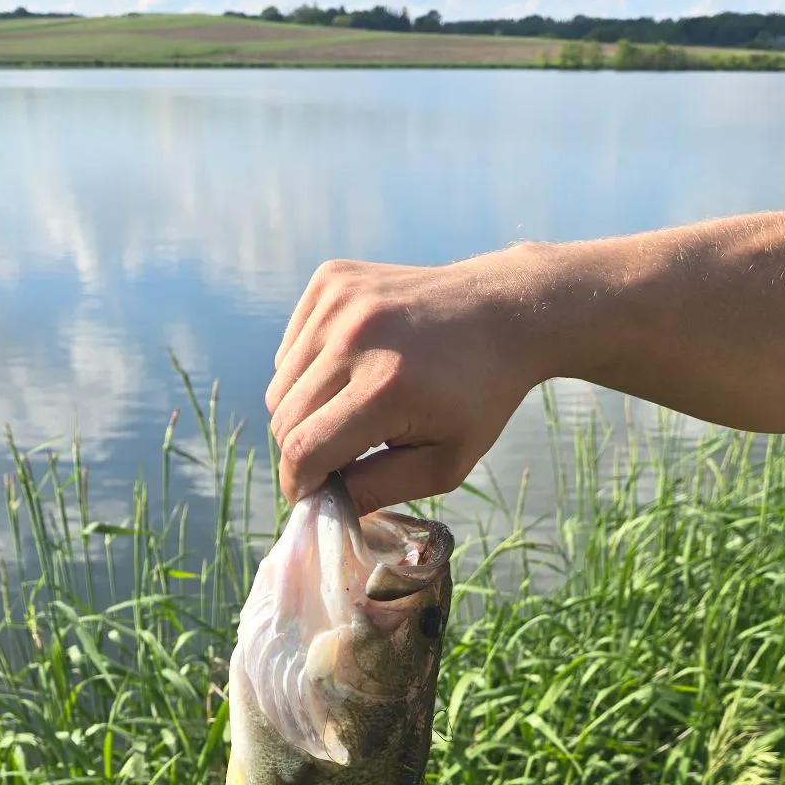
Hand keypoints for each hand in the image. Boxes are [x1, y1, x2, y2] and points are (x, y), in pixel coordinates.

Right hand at [267, 250, 549, 513]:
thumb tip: (324, 506)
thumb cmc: (479, 396)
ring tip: (349, 414)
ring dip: (303, 413)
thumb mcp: (445, 462)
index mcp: (385, 388)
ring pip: (280, 385)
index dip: (298, 485)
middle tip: (336, 461)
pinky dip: (308, 372)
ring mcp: (339, 301)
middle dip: (302, 452)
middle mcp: (354, 337)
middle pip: (284, 420)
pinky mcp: (331, 279)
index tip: (311, 496)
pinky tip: (350, 372)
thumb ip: (380, 489)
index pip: (303, 451)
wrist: (504, 312)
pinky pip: (291, 349)